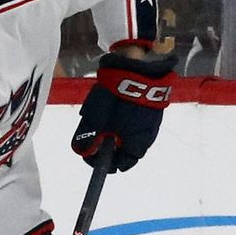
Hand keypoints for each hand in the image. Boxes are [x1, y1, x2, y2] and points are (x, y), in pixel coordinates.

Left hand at [71, 53, 176, 172]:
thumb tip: (84, 153)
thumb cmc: (117, 98)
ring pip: (129, 133)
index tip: (90, 149)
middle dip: (108, 141)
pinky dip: (124, 117)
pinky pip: (135, 120)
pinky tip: (115, 103)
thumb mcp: (96, 119)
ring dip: (116, 128)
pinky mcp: (151, 109)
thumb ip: (89, 138)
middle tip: (95, 128)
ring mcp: (151, 123)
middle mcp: (147, 138)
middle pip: (124, 149)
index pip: (119, 165)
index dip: (101, 159)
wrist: (140, 69)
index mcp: (135, 146)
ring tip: (103, 112)